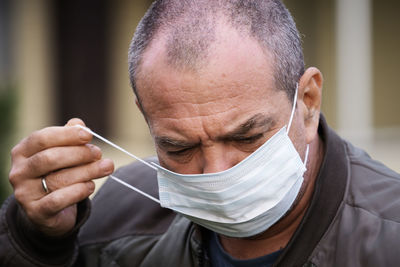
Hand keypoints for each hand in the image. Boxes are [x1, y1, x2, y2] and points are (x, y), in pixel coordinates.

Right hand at [9, 118, 113, 235]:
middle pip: (49, 158)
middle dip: (79, 154)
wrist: (48, 211)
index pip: (42, 138)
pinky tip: (90, 186)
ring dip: (87, 171)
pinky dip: (78, 191)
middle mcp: (19, 172)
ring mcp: (25, 193)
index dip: (67, 135)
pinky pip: (58, 200)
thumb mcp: (61, 154)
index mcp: (23, 152)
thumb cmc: (57, 174)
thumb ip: (69, 138)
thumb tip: (79, 124)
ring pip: (57, 179)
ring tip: (106, 167)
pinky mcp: (36, 212)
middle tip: (98, 153)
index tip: (89, 135)